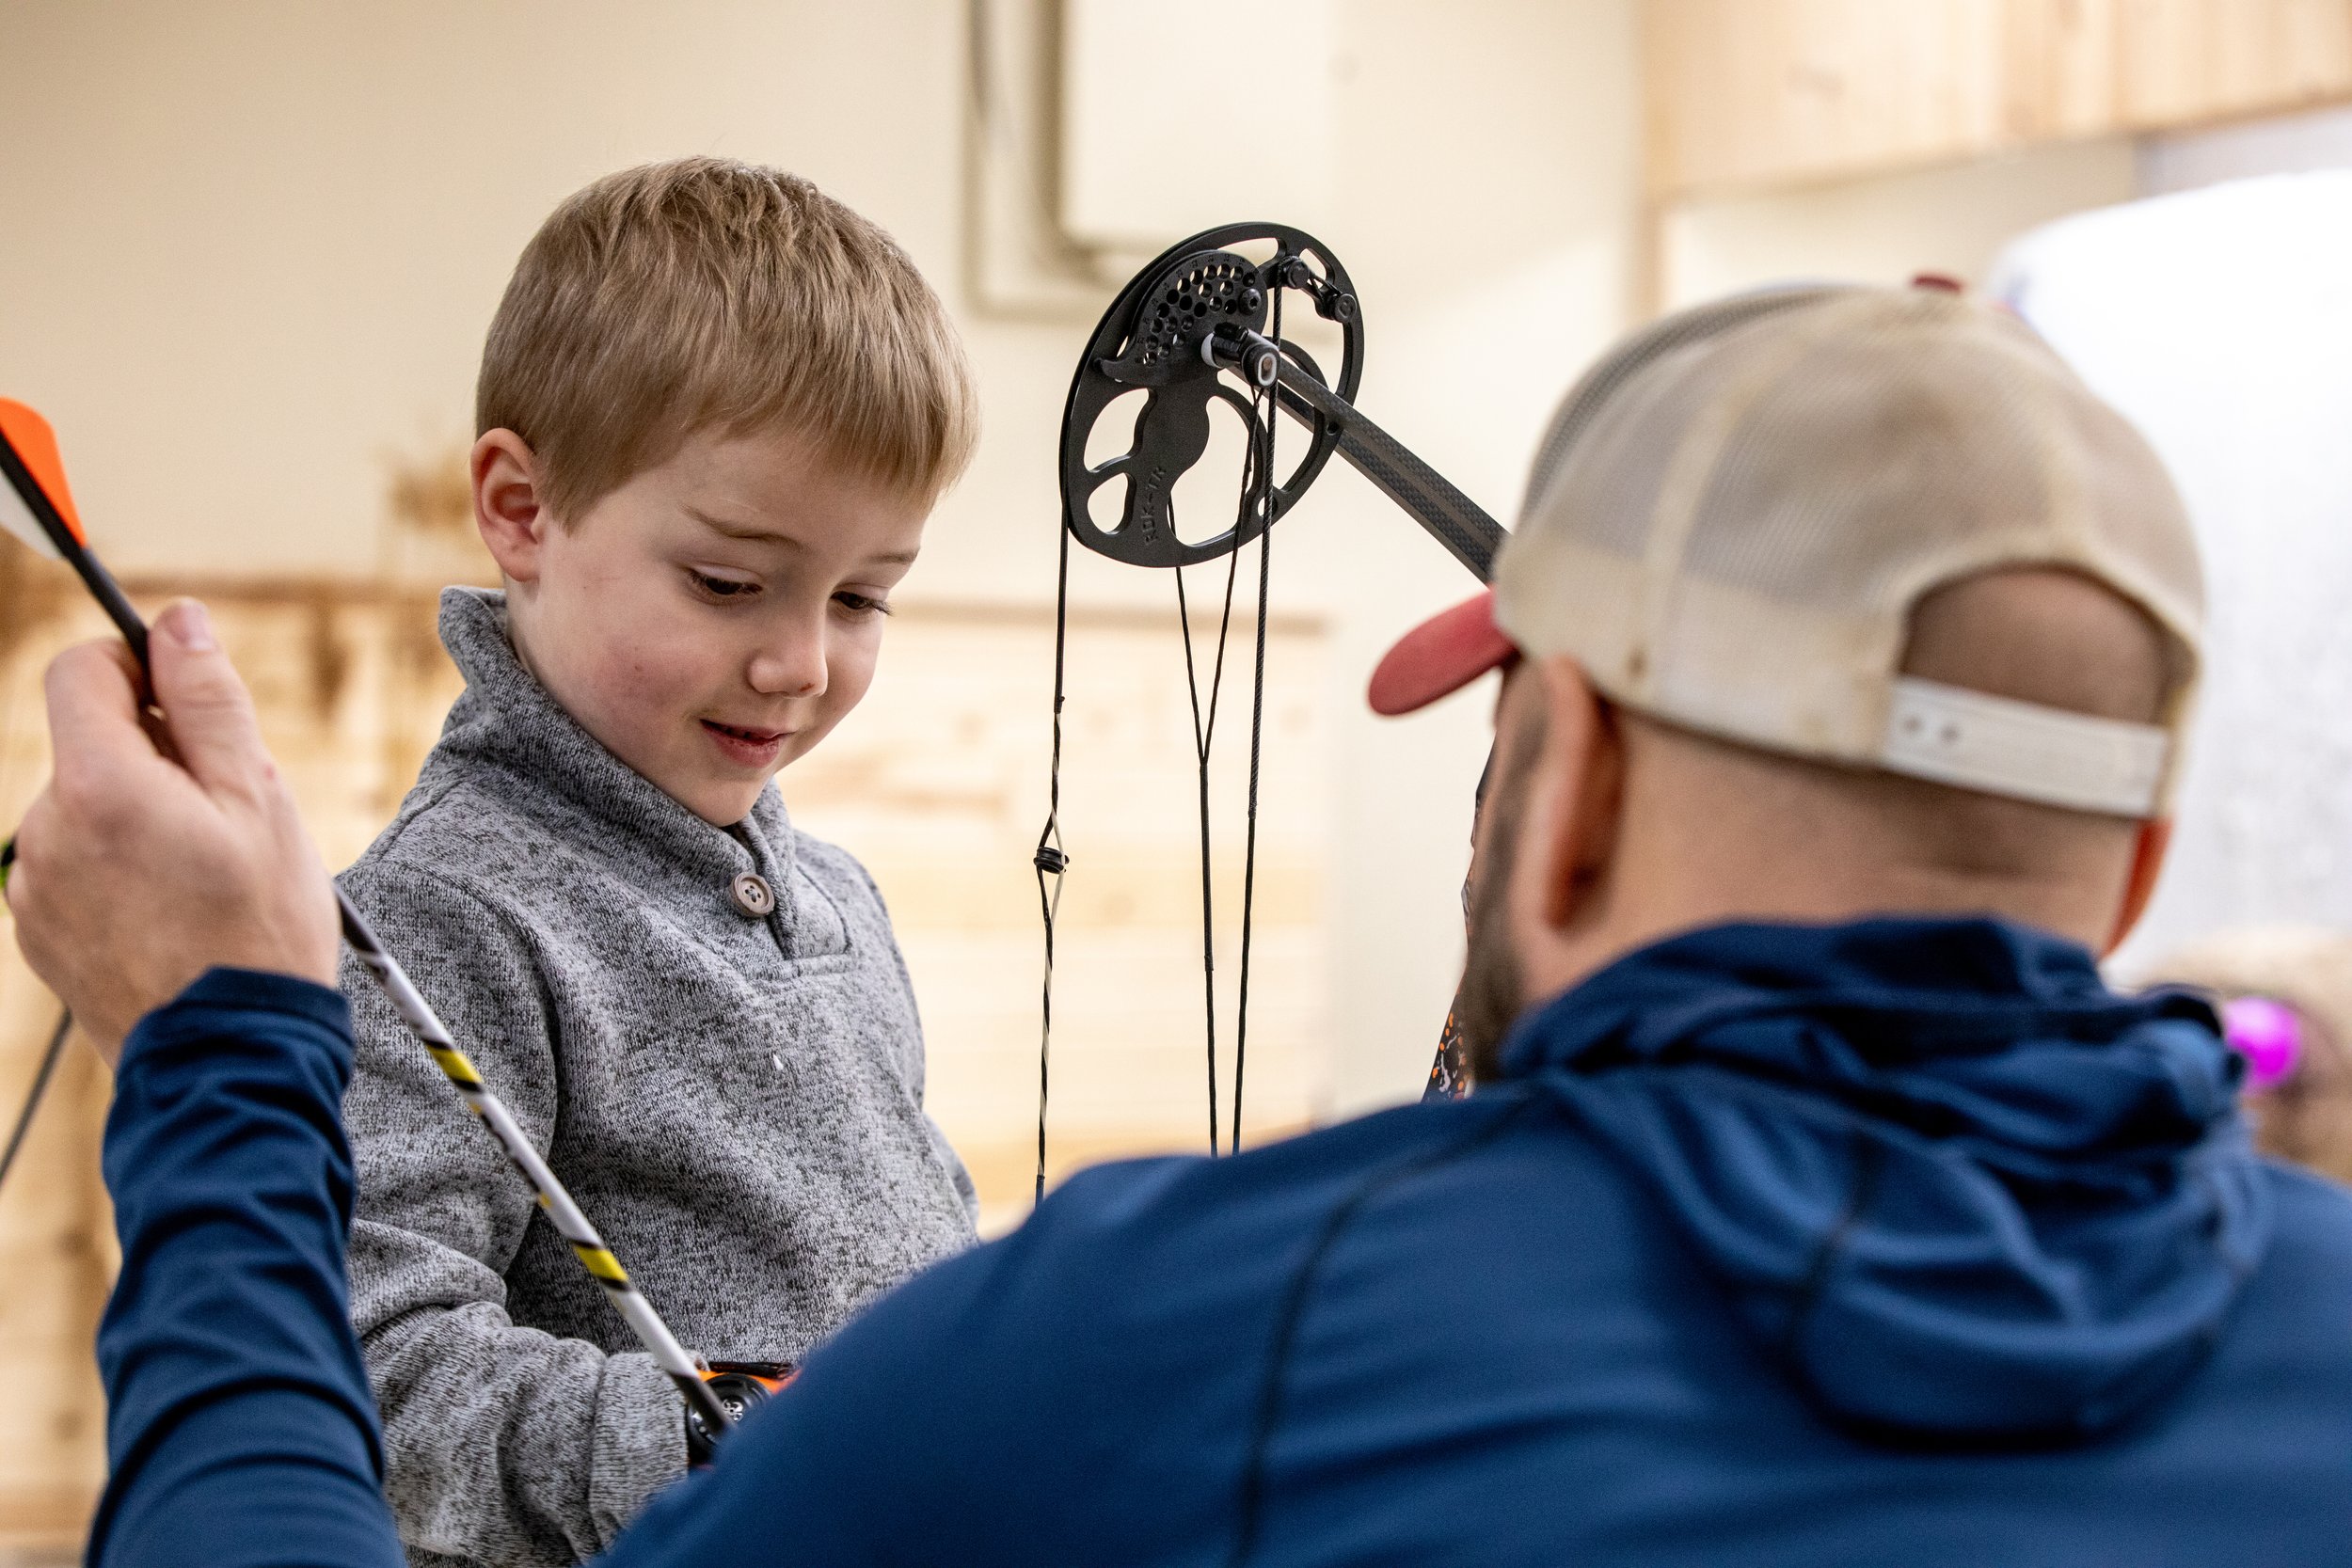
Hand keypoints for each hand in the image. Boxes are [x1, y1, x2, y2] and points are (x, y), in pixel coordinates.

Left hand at [5, 600, 338, 1062]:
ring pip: (85, 808)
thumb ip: (209, 702)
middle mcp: (44, 829)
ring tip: (201, 878)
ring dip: (137, 818)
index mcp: (100, 784)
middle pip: (90, 744)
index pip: (79, 669)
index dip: (135, 664)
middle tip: (223, 817)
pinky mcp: (36, 931)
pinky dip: (118, 871)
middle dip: (153, 757)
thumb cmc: (258, 931)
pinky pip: (74, 867)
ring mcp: (32, 885)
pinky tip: (172, 914)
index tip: (185, 702)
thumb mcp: (257, 800)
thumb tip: (178, 622)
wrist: (229, 1056)